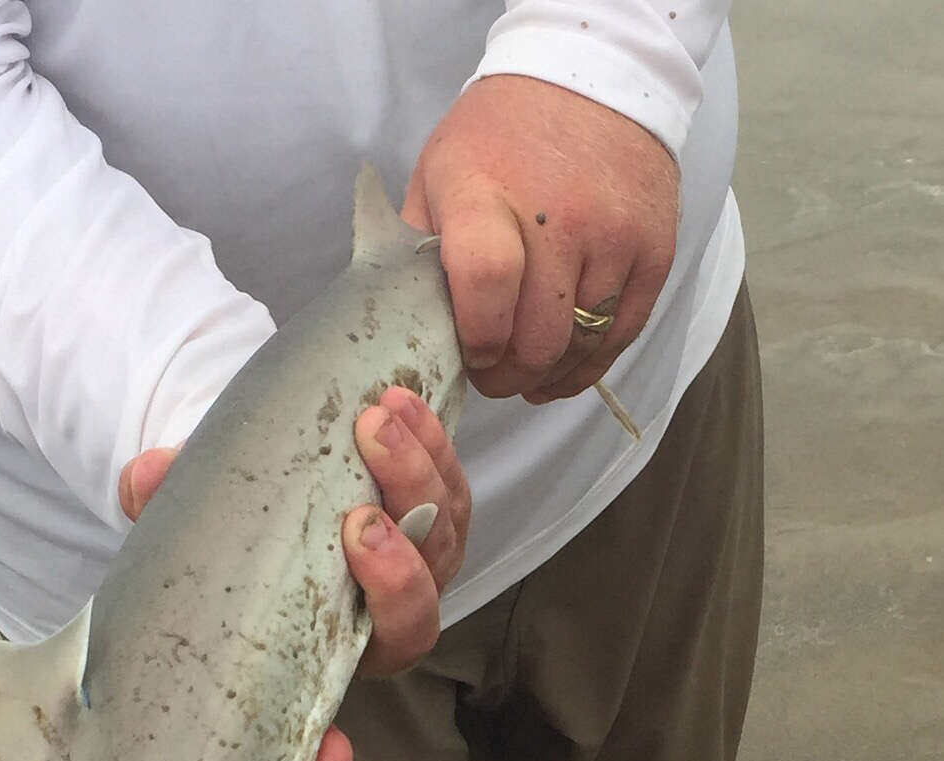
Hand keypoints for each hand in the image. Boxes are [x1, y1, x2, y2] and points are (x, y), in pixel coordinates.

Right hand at [119, 386, 469, 760]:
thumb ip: (162, 512)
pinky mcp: (434, 512)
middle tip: (359, 516)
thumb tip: (143, 478)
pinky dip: (431, 446)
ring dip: (419, 479)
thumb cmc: (223, 541)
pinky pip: (449, 487)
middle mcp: (380, 625)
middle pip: (415, 609)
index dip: (334, 737)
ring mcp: (417, 566)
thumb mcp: (180, 531)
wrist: (260, 488)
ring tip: (379, 419)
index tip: (330, 746)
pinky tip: (401, 402)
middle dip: (399, 568)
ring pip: (443, 536)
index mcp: (325, 661)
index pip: (324, 718)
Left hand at [402, 74, 678, 402]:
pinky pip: (622, 334)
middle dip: (508, 376)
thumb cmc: (500, 136)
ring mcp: (615, 235)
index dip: (477, 337)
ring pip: (582, 346)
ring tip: (525, 374)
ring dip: (547, 376)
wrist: (592, 75)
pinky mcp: (655, 250)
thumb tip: (413, 326)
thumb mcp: (438, 174)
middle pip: (538, 336)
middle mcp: (560, 217)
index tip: (471, 354)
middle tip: (492, 377)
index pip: (487, 281)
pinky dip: (588, 365)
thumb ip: (419, 248)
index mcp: (488, 195)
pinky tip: (561, 370)